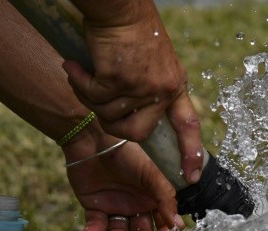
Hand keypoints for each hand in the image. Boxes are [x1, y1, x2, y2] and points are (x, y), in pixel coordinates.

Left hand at [63, 136, 184, 230]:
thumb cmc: (128, 152)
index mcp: (154, 200)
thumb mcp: (152, 174)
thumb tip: (179, 227)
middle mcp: (137, 206)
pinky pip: (96, 226)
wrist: (93, 138)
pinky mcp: (95, 208)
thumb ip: (165, 199)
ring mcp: (116, 208)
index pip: (163, 227)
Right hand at [65, 0, 203, 181]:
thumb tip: (134, 116)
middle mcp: (162, 90)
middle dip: (113, 125)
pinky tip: (76, 65)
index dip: (189, 152)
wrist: (118, 5)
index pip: (188, 125)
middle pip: (137, 133)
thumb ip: (149, 90)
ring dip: (91, 96)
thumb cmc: (130, 30)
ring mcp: (142, 86)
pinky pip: (92, 96)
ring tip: (87, 71)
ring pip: (109, 115)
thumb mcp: (151, 62)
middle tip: (98, 98)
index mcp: (174, 86)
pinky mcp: (118, 79)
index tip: (191, 175)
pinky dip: (79, 82)